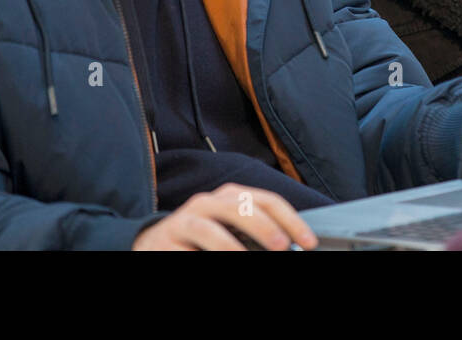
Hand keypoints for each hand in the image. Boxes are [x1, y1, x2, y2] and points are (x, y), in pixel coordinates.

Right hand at [131, 182, 318, 250]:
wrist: (152, 243)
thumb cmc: (203, 238)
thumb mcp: (232, 228)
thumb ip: (259, 233)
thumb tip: (293, 245)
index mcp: (230, 197)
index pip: (267, 200)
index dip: (291, 220)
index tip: (309, 242)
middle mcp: (208, 204)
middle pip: (238, 207)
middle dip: (263, 227)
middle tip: (282, 247)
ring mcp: (184, 222)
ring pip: (208, 229)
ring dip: (229, 247)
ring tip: (244, 260)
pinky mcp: (164, 242)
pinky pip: (185, 252)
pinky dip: (200, 258)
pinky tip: (214, 263)